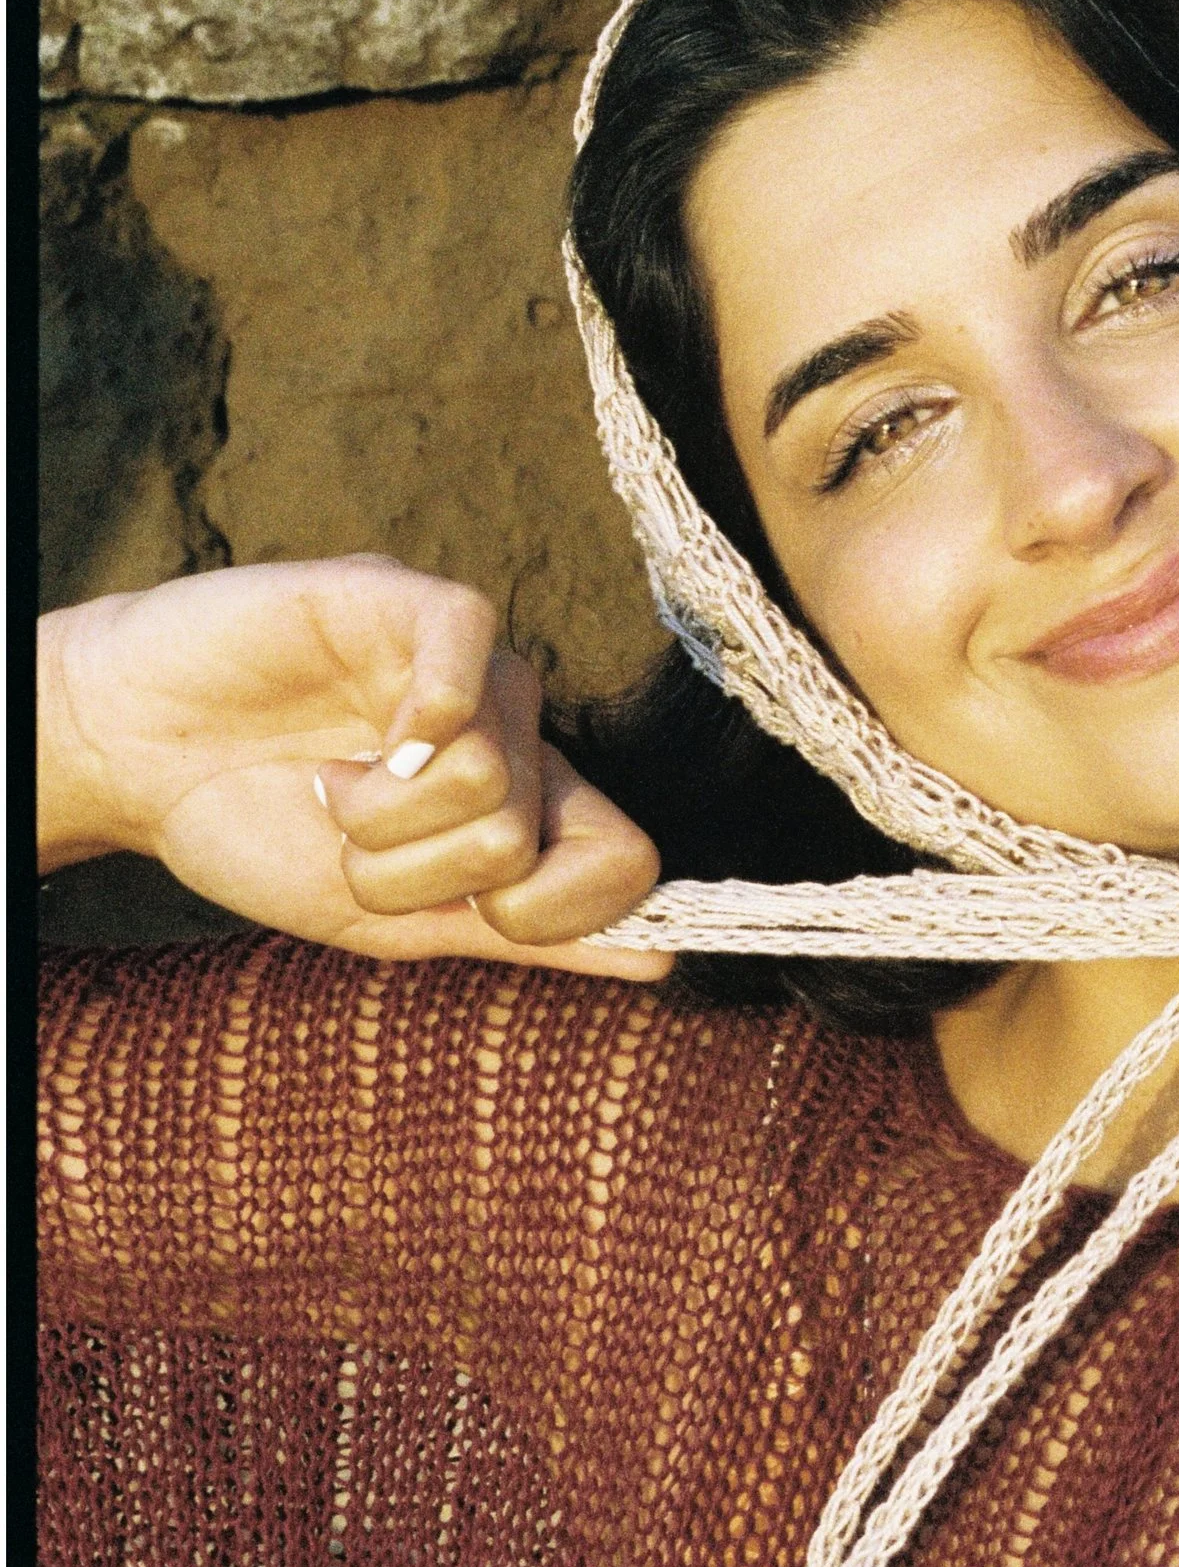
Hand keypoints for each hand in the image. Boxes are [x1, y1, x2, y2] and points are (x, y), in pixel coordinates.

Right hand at [39, 560, 668, 980]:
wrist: (131, 761)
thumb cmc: (258, 833)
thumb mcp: (392, 919)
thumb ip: (522, 937)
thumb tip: (660, 967)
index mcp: (527, 804)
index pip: (626, 861)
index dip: (553, 915)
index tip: (467, 915)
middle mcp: (515, 727)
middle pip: (522, 836)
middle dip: (408, 873)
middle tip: (342, 837)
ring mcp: (466, 663)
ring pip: (488, 770)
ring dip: (375, 816)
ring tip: (324, 779)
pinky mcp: (402, 599)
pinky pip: (469, 643)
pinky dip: (421, 709)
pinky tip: (368, 734)